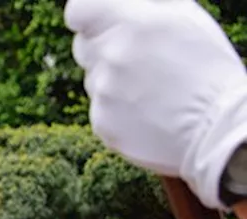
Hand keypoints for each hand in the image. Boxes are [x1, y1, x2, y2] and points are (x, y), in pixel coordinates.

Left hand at [66, 0, 246, 208]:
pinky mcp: (101, 123)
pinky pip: (98, 108)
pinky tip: (146, 110)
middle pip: (82, 45)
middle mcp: (113, 56)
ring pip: (92, 78)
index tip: (95, 21)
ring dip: (112, 80)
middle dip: (102, 47)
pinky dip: (116, 108)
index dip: (85, 15)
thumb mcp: (184, 19)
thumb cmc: (208, 67)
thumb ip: (143, 9)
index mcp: (133, 24)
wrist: (217, 127)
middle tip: (137, 58)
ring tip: (151, 88)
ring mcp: (104, 92)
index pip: (79, 11)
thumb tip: (120, 7)